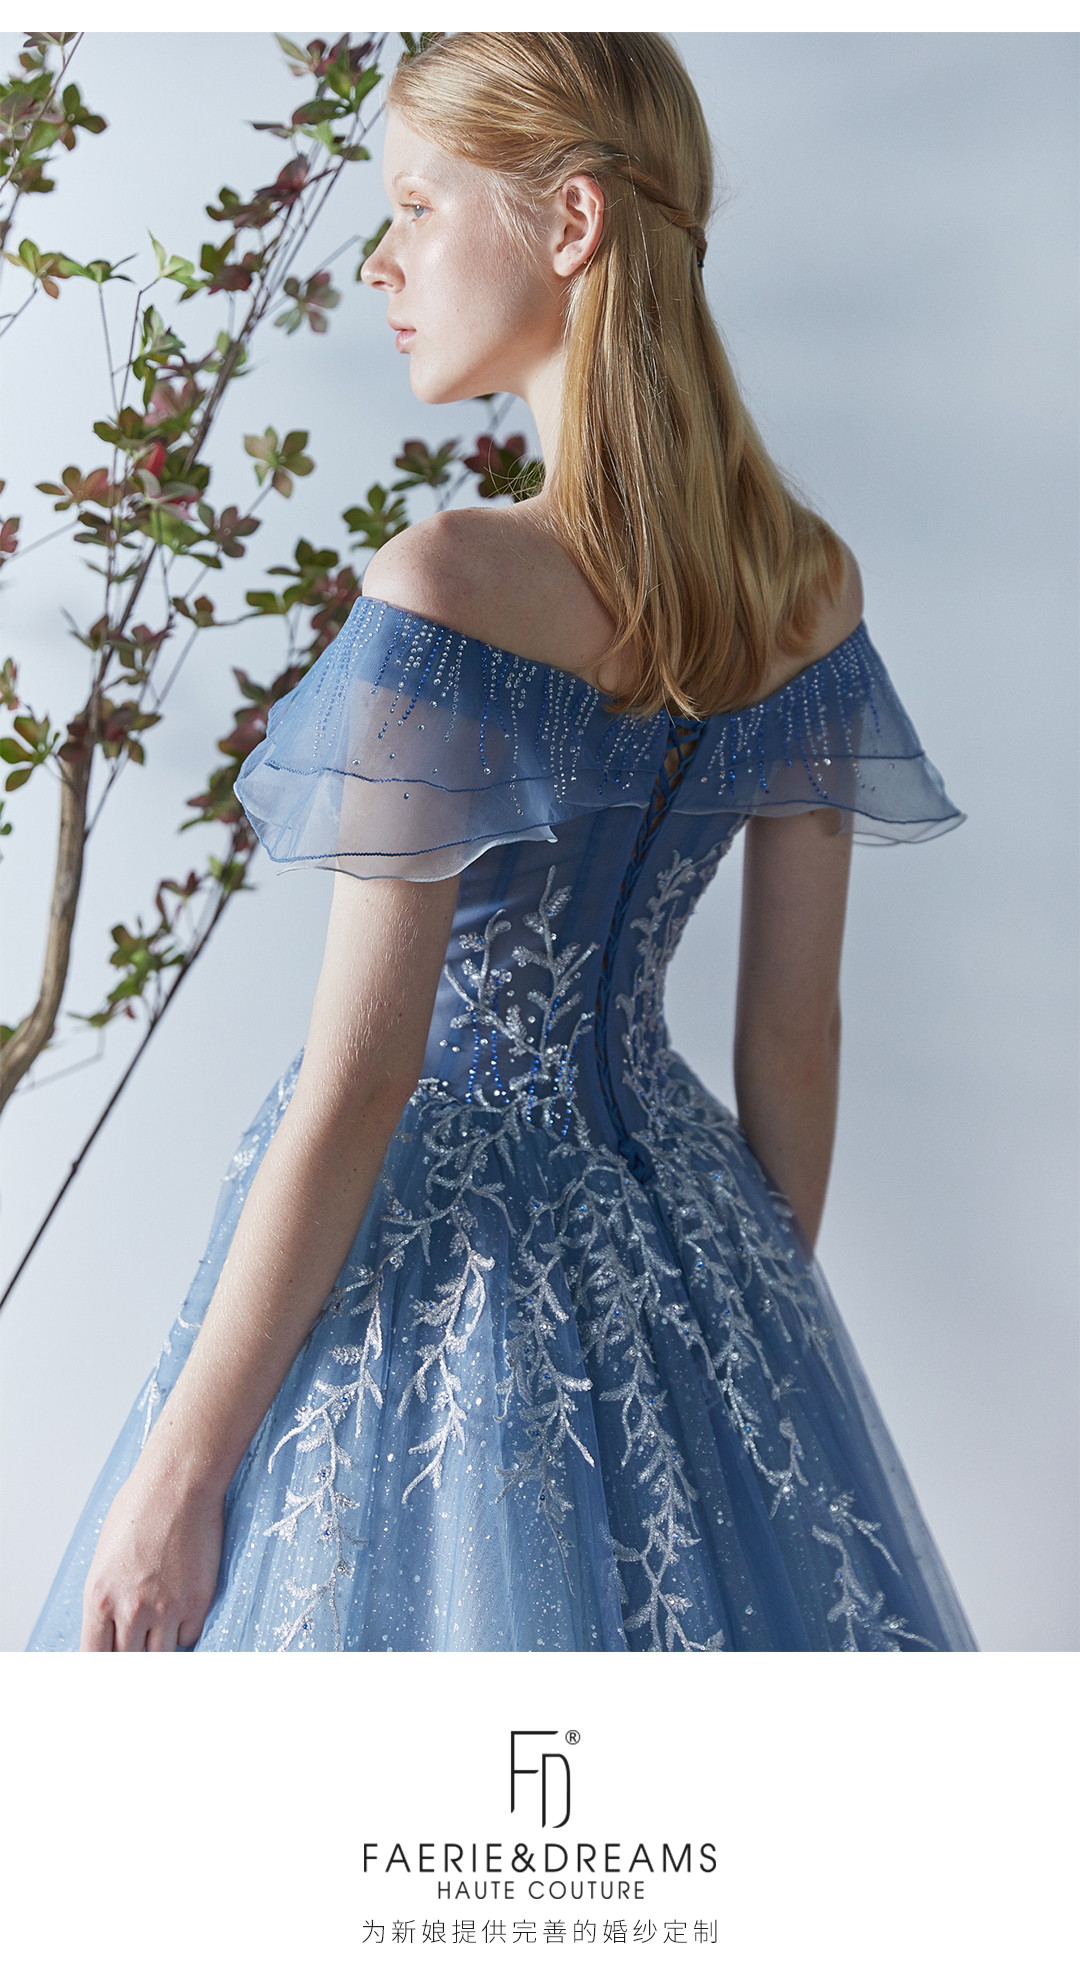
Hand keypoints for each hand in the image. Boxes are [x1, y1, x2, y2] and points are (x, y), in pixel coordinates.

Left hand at [80, 1455, 223, 1651]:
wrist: (179, 1484)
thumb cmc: (139, 1509)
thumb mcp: (104, 1557)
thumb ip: (105, 1598)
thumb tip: (109, 1628)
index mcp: (99, 1598)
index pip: (94, 1658)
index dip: (101, 1670)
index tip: (108, 1669)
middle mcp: (131, 1609)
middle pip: (128, 1663)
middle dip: (130, 1660)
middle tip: (136, 1652)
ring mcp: (167, 1608)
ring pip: (161, 1657)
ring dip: (158, 1650)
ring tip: (157, 1637)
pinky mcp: (198, 1600)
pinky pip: (190, 1636)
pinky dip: (184, 1632)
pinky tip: (180, 1616)